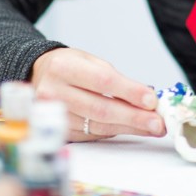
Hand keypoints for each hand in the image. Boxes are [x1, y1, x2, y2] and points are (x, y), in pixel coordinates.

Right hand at [31, 47, 164, 141]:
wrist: (37, 76)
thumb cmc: (69, 66)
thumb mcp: (89, 61)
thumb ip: (115, 78)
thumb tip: (147, 98)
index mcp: (63, 67)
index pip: (103, 81)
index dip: (130, 92)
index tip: (152, 100)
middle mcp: (53, 93)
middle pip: (100, 109)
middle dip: (134, 118)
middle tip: (158, 123)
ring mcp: (52, 116)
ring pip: (98, 126)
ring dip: (129, 128)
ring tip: (151, 127)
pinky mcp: (58, 131)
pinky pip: (92, 134)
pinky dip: (114, 132)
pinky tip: (130, 129)